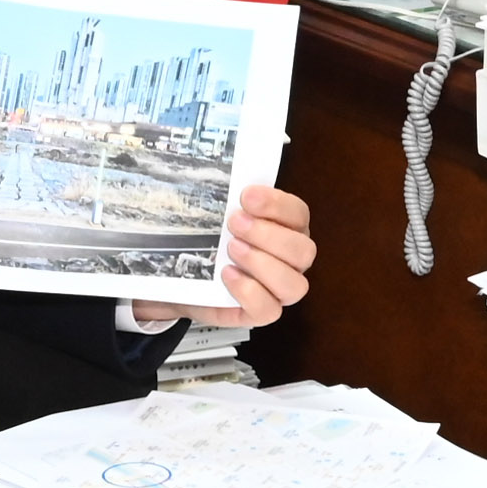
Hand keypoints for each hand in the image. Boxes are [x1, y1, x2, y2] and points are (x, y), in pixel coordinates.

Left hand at [147, 185, 315, 329]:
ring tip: (232, 250)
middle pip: (303, 250)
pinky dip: (249, 291)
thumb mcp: (214, 215)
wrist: (183, 278)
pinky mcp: (261, 312)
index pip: (299, 214)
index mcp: (287, 229)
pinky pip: (270, 310)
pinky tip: (227, 275)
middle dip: (268, 235)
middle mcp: (290, 261)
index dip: (277, 205)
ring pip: (294, 284)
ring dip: (262, 264)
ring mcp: (279, 289)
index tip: (247, 197)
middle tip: (235, 224)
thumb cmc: (208, 242)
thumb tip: (221, 176)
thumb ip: (227, 198)